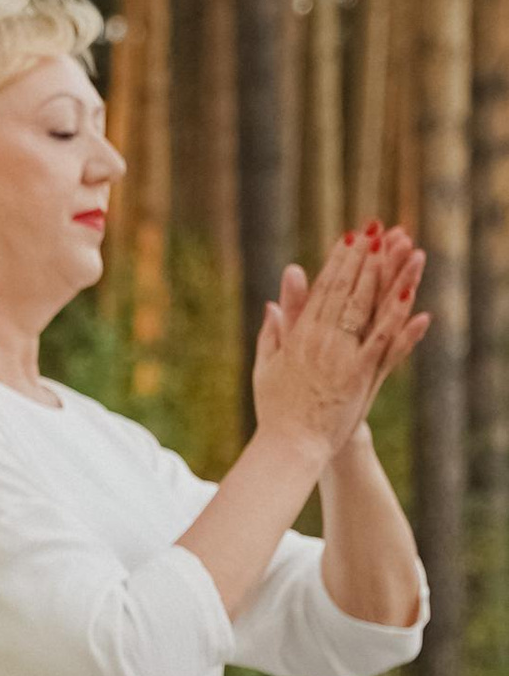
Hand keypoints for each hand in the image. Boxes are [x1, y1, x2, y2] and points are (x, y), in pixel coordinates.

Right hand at [252, 230, 426, 466]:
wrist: (289, 446)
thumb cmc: (276, 411)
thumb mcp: (266, 367)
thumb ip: (272, 332)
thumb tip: (272, 302)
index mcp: (299, 336)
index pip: (321, 289)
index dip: (338, 261)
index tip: (351, 237)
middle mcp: (320, 340)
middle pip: (345, 290)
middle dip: (362, 257)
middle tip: (377, 229)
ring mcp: (340, 356)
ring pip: (364, 306)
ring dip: (383, 274)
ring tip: (398, 247)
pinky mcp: (358, 374)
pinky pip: (381, 340)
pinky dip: (396, 317)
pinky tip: (409, 294)